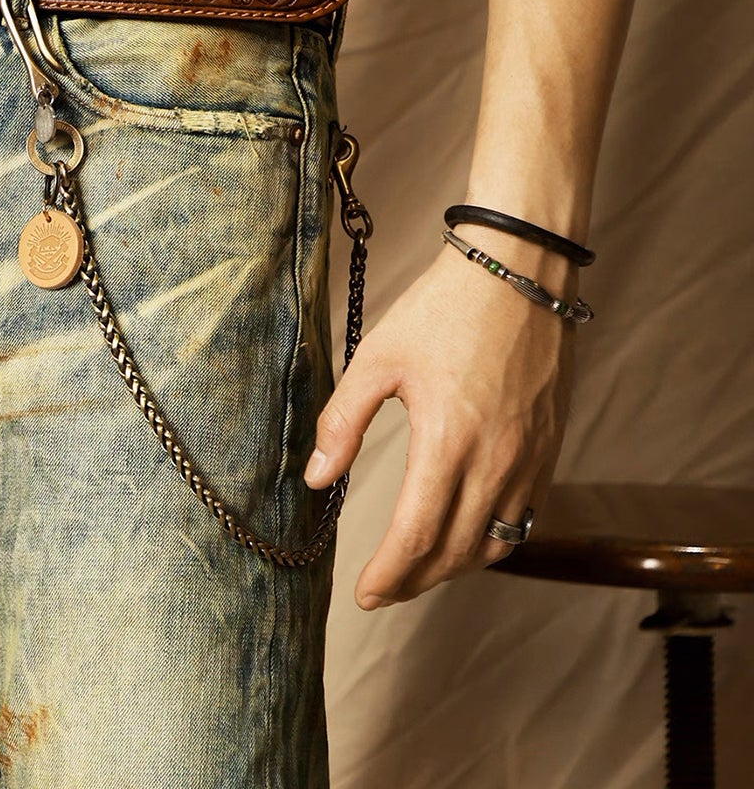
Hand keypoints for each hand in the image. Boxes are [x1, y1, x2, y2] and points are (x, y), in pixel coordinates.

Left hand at [304, 234, 577, 607]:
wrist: (518, 273)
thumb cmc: (442, 309)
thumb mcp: (377, 357)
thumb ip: (344, 421)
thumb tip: (317, 479)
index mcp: (448, 441)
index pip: (416, 537)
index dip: (388, 575)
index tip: (363, 592)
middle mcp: (496, 462)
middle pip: (454, 553)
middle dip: (414, 581)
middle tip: (381, 589)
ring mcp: (530, 460)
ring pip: (493, 544)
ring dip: (453, 567)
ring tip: (417, 568)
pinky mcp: (548, 449)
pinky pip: (522, 518)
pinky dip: (490, 540)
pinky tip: (462, 532)